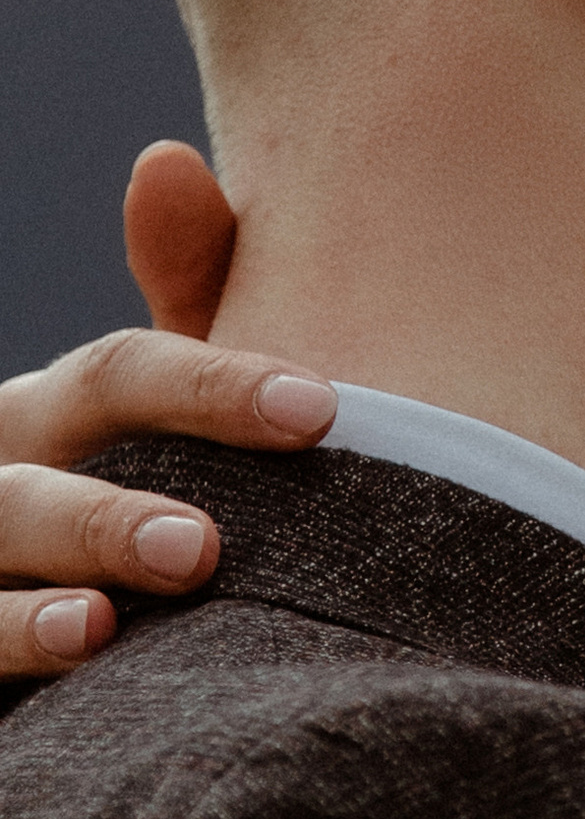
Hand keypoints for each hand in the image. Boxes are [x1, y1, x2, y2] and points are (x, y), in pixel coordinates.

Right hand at [0, 142, 331, 678]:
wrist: (65, 652)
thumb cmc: (137, 517)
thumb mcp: (167, 430)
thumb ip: (195, 320)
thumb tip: (165, 161)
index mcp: (54, 416)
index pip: (119, 377)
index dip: (213, 389)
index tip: (320, 411)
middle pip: (35, 480)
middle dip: (106, 515)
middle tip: (206, 546)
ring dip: (37, 605)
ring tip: (106, 622)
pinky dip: (12, 646)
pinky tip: (77, 657)